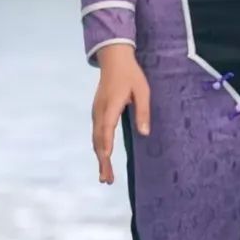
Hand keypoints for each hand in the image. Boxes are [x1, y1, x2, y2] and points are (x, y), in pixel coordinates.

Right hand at [93, 45, 150, 183]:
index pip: (106, 130)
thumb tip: (145, 133)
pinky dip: (98, 148)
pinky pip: (96, 133)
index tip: (106, 163)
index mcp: (111, 105)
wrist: (113, 59)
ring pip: (95, 138)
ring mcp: (96, 112)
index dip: (106, 148)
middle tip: (107, 180)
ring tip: (105, 176)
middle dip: (102, 161)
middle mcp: (100, 111)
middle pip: (98, 140)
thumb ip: (143, 112)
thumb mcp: (142, 91)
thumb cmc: (131, 75)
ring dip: (100, 157)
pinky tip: (103, 157)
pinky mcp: (97, 112)